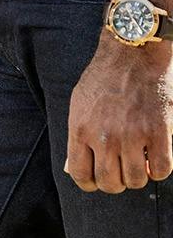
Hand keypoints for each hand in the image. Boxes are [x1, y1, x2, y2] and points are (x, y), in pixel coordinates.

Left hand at [66, 33, 172, 192]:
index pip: (80, 174)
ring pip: (136, 180)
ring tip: (138, 162)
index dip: (89, 183)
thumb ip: (78, 134)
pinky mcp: (158, 131)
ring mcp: (132, 135)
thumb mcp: (79, 104)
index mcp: (80, 129)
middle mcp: (104, 136)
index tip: (97, 180)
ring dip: (137, 177)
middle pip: (110, 183)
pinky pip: (161, 170)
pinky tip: (155, 158)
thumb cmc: (104, 78)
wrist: (132, 54)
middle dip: (116, 183)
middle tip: (121, 172)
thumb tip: (76, 166)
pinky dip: (158, 170)